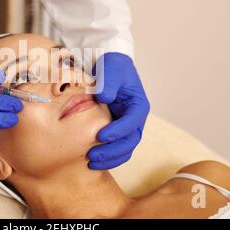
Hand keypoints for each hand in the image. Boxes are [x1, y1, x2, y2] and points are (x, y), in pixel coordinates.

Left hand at [87, 52, 149, 169]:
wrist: (108, 69)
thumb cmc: (112, 67)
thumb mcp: (111, 69)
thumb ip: (108, 82)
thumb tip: (104, 99)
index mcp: (138, 105)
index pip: (132, 122)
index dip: (118, 131)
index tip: (100, 136)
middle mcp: (135, 119)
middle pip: (130, 141)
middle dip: (112, 151)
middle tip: (92, 155)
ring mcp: (126, 127)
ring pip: (124, 149)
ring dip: (109, 158)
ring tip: (90, 162)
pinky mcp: (116, 131)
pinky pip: (115, 148)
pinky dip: (106, 157)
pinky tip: (91, 161)